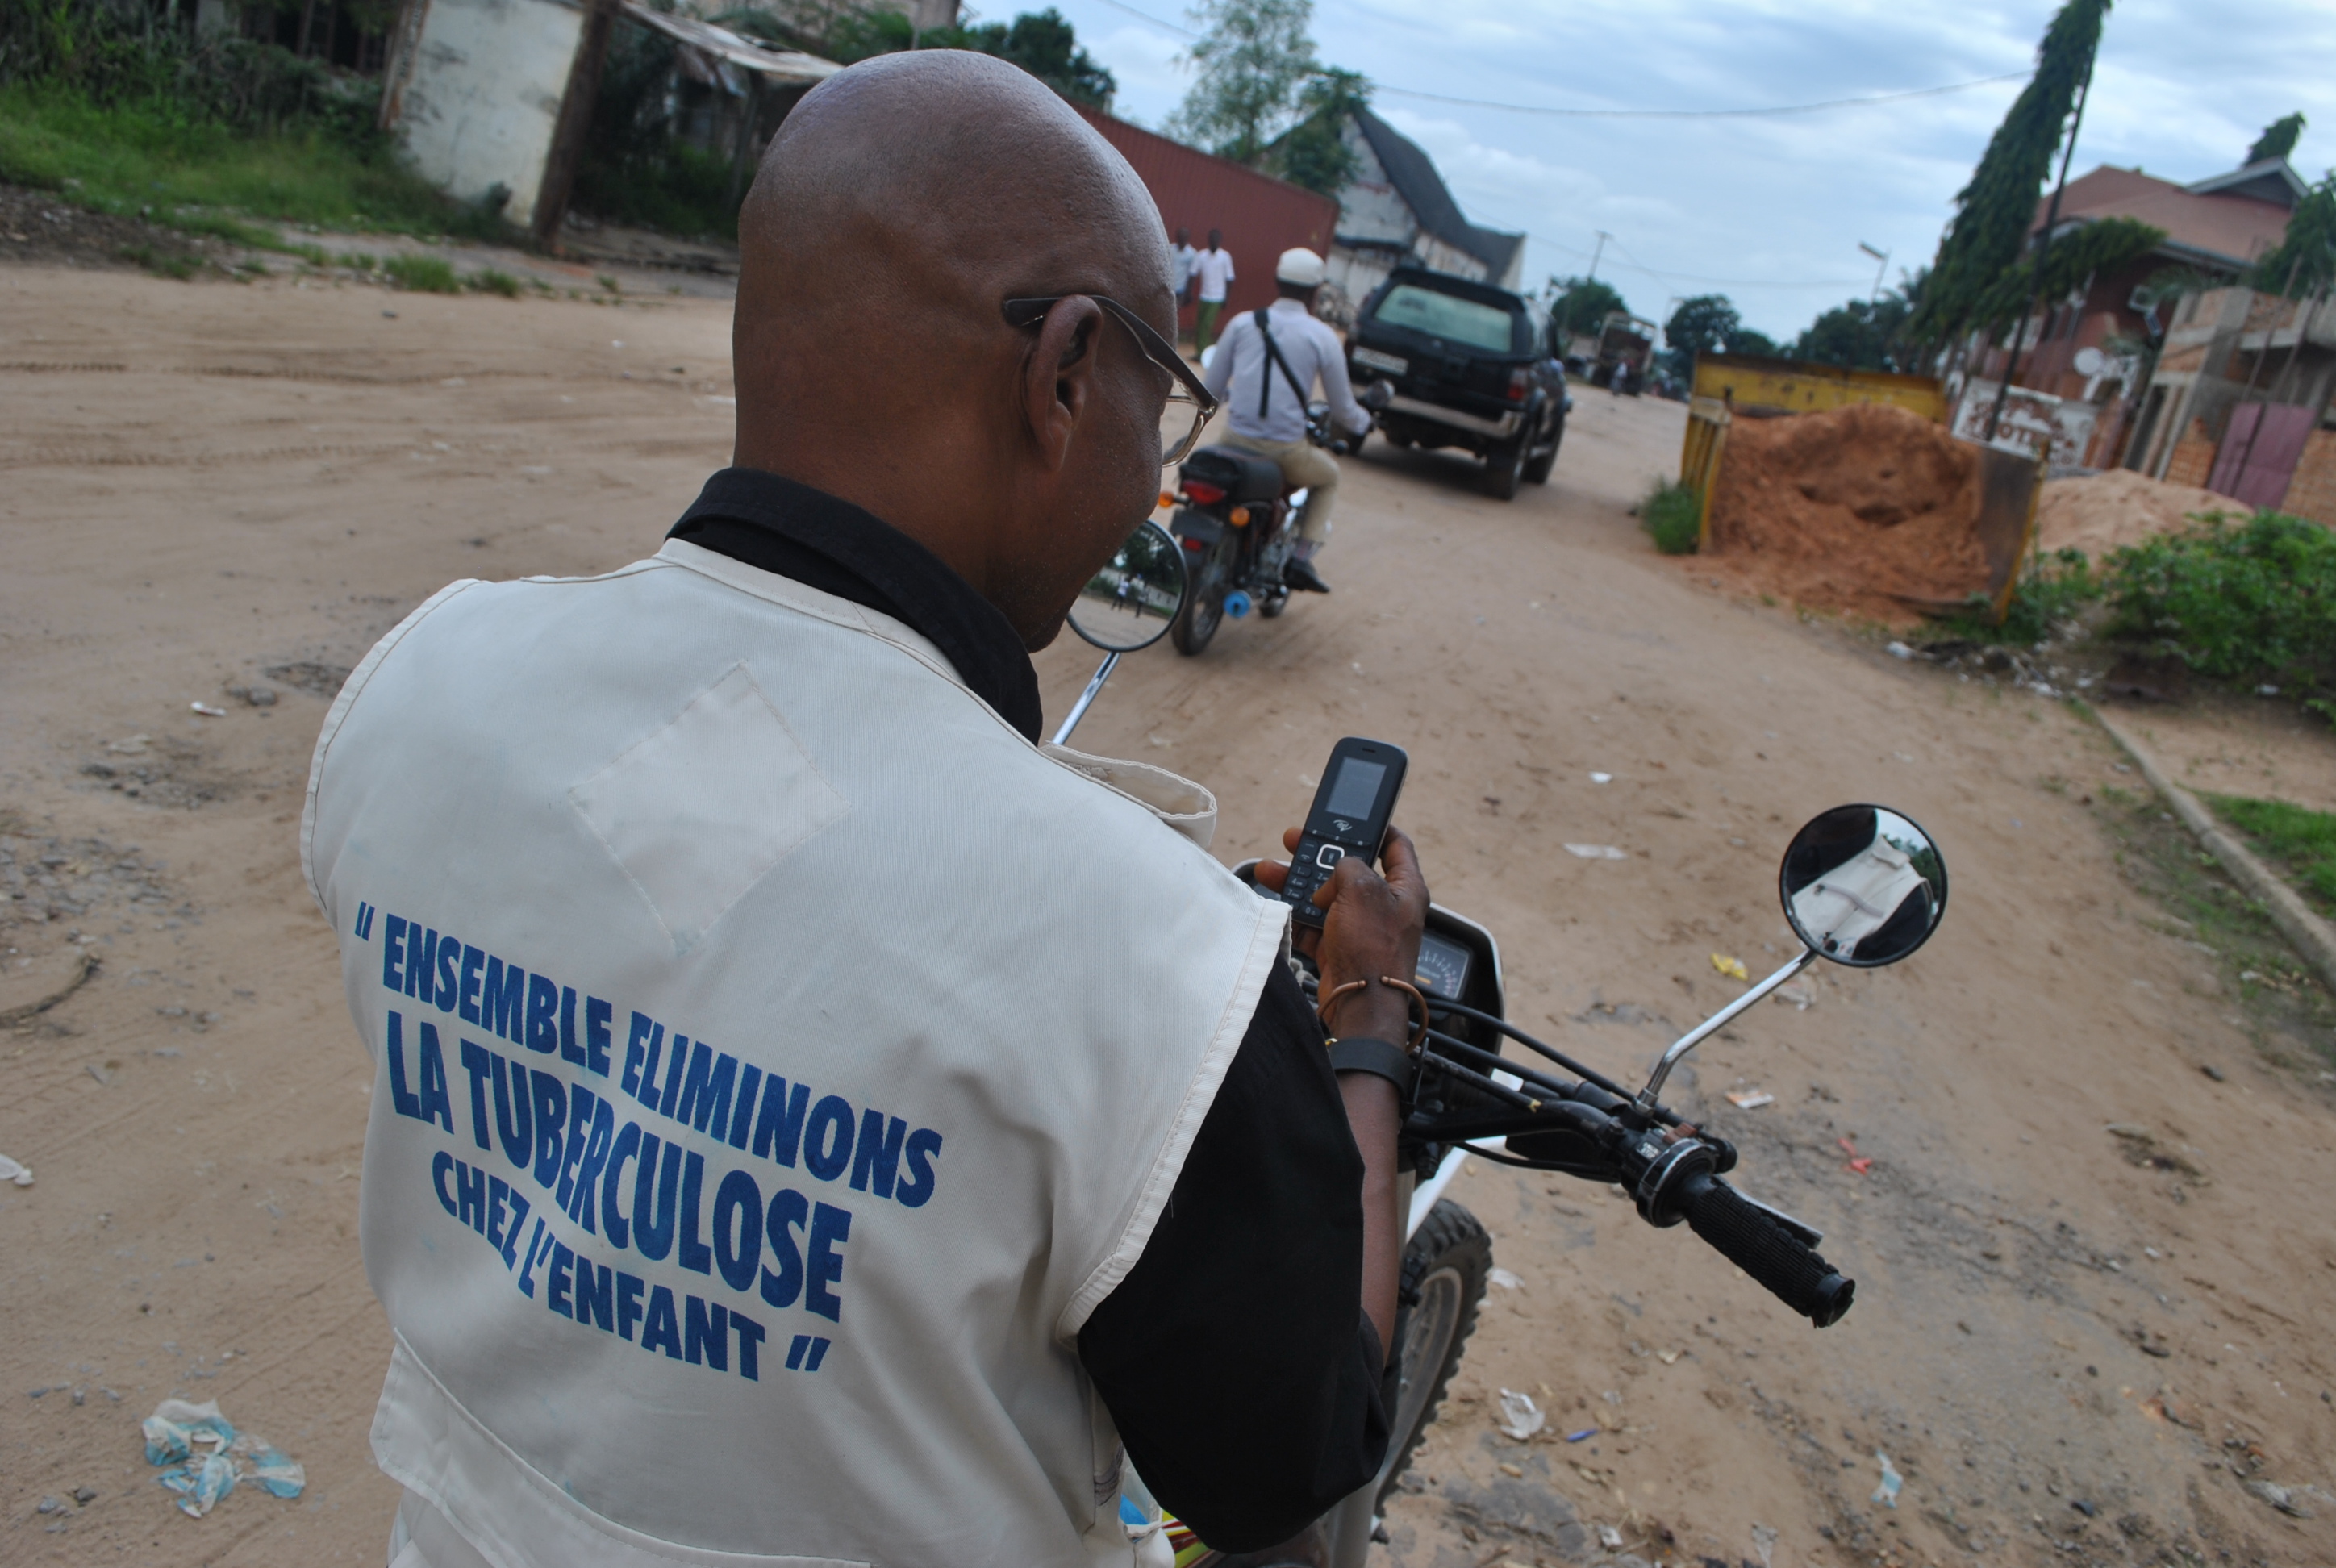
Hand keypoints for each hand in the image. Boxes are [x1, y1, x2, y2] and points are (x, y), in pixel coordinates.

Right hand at [1255, 826, 1428, 1041]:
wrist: (1360, 1004)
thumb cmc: (1374, 950)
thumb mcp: (1362, 890)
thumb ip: (1347, 866)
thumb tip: (1332, 878)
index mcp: (1405, 888)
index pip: (1395, 845)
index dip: (1376, 826)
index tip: (1353, 816)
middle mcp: (1385, 907)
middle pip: (1350, 869)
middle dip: (1319, 855)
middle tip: (1295, 840)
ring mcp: (1361, 928)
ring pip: (1326, 896)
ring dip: (1297, 883)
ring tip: (1270, 871)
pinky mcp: (1340, 948)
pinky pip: (1314, 924)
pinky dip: (1295, 916)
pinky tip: (1276, 905)